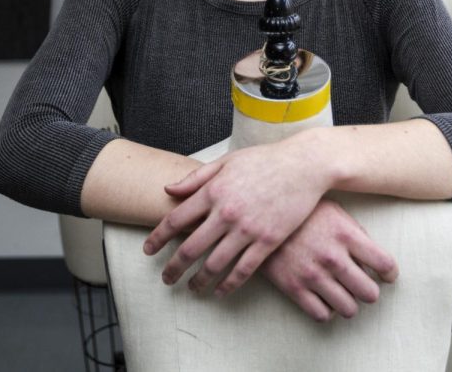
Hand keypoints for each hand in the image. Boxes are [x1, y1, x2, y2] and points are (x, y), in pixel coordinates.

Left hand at [143, 133, 331, 293]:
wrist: (303, 165)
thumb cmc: (264, 160)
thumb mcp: (227, 161)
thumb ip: (197, 178)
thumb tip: (169, 190)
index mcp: (214, 190)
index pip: (176, 219)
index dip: (158, 238)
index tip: (148, 251)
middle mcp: (226, 212)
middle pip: (190, 248)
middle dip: (173, 267)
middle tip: (166, 279)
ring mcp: (247, 229)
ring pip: (215, 264)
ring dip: (199, 281)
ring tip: (192, 288)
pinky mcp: (268, 241)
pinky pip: (243, 270)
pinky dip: (228, 285)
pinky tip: (220, 291)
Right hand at [261, 199, 397, 321]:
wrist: (260, 214)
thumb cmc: (301, 210)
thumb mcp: (332, 209)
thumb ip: (354, 230)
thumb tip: (371, 255)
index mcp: (346, 234)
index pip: (384, 264)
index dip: (390, 272)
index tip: (387, 274)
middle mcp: (333, 257)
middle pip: (370, 293)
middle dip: (370, 290)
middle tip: (363, 284)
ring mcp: (313, 275)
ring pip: (349, 309)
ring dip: (349, 302)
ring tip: (343, 292)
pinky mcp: (294, 288)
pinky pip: (322, 315)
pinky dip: (326, 309)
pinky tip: (323, 296)